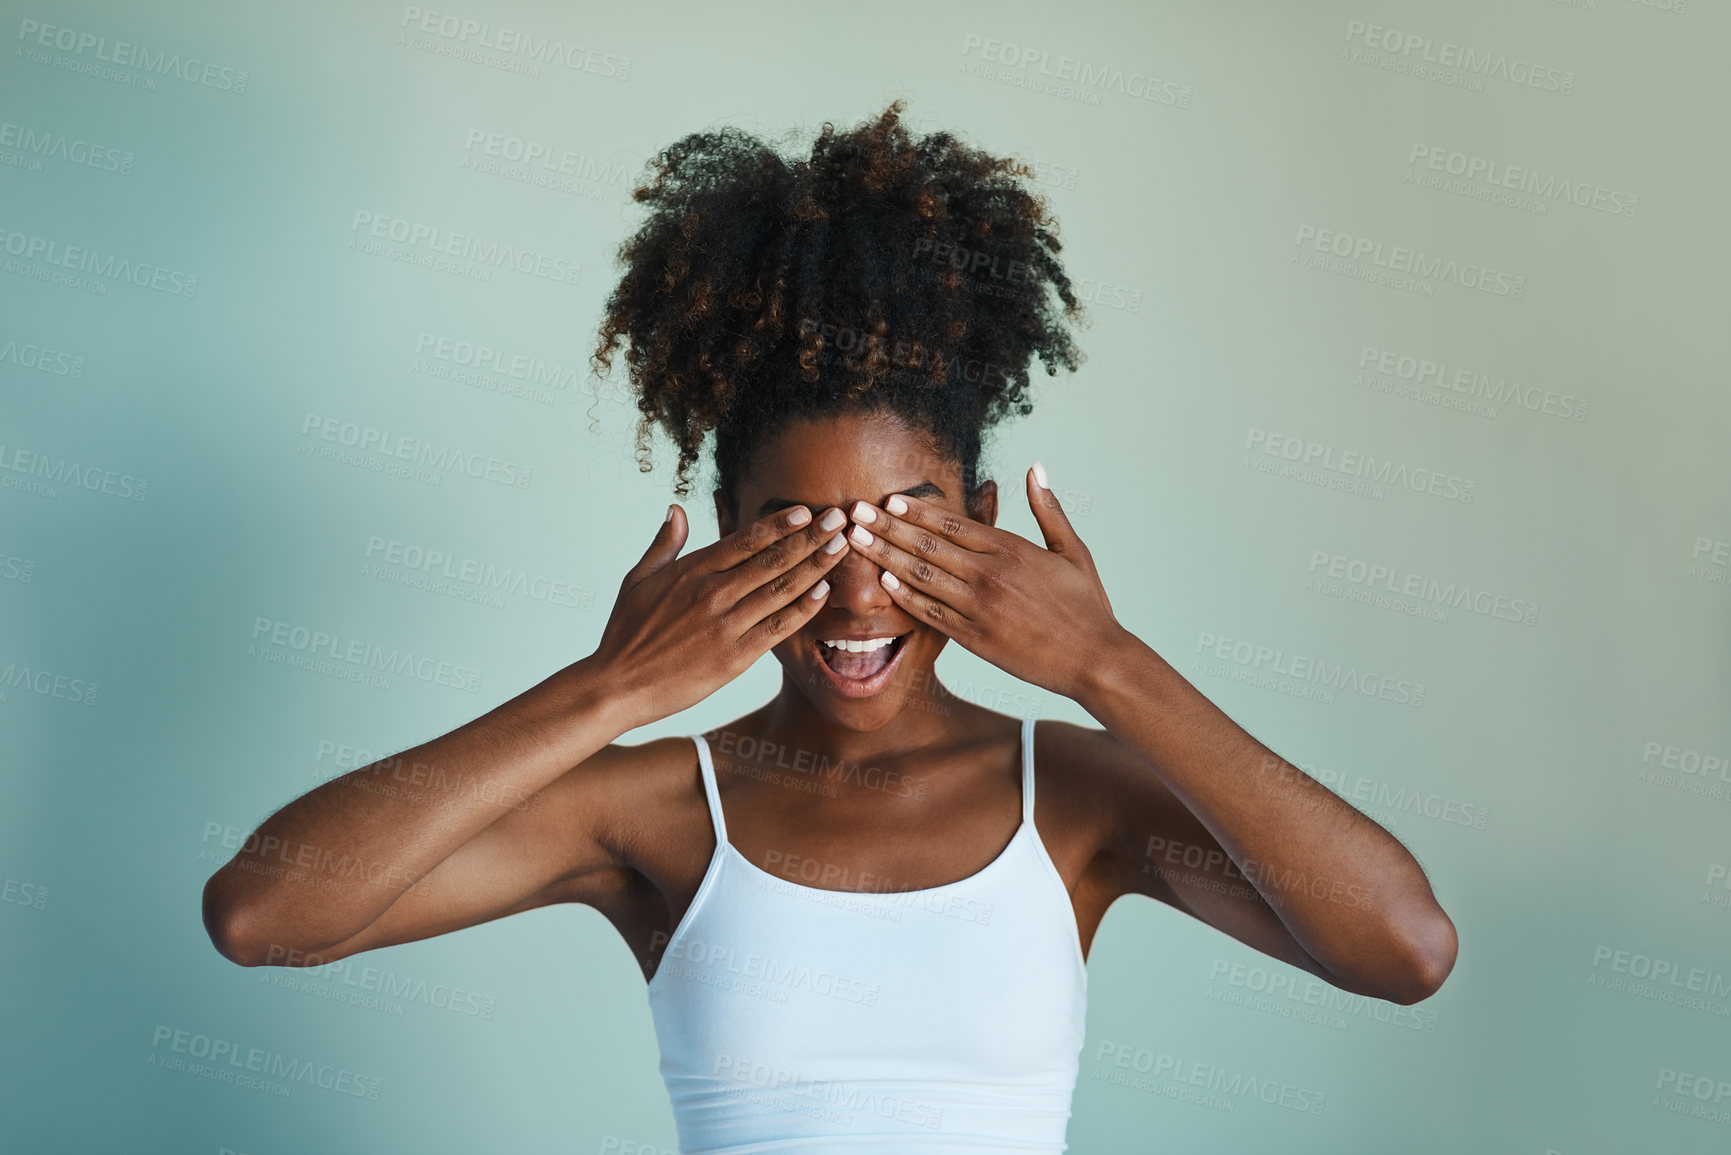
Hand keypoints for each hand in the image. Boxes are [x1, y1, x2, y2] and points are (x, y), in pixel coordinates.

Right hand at [593, 503, 851, 728]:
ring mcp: (726, 624)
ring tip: (840, 547)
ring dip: (815, 566)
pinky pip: (778, 627)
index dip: (780, 524)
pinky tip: (824, 591)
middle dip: (809, 537)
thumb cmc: (625, 633)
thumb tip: (676, 508)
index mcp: (691, 571)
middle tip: (838, 519)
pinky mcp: (735, 656)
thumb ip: (663, 544)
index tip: (806, 511)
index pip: (745, 539)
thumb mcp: (637, 580)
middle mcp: (713, 593)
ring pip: (781, 589)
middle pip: (772, 559)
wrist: (617, 686)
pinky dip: (803, 608)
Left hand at [843, 464, 1124, 701]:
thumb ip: (1048, 510)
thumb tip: (1034, 468)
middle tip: (855, 512)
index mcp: (1013, 549)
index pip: (953, 525)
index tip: (889, 500)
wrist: (1095, 659)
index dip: (917, 511)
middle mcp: (991, 575)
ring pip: (922, 577)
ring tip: (857, 541)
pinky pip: (932, 614)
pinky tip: (884, 582)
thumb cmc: (1087, 605)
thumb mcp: (1073, 551)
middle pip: (928, 546)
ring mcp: (981, 608)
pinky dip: (906, 597)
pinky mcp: (976, 638)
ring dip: (886, 556)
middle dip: (887, 527)